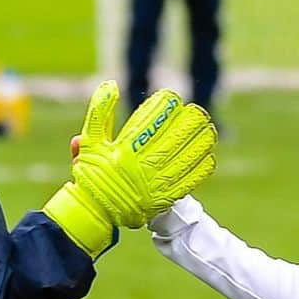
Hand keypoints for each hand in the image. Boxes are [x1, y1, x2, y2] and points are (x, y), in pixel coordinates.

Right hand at [43, 81, 216, 256]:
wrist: (97, 213)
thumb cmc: (93, 175)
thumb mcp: (90, 142)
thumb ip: (99, 113)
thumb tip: (111, 84)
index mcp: (125, 151)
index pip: (152, 120)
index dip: (166, 106)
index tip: (171, 98)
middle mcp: (143, 166)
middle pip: (177, 136)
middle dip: (190, 120)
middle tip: (196, 112)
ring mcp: (157, 183)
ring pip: (188, 156)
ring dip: (201, 140)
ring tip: (208, 128)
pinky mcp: (166, 198)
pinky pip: (191, 179)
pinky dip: (202, 165)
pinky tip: (208, 155)